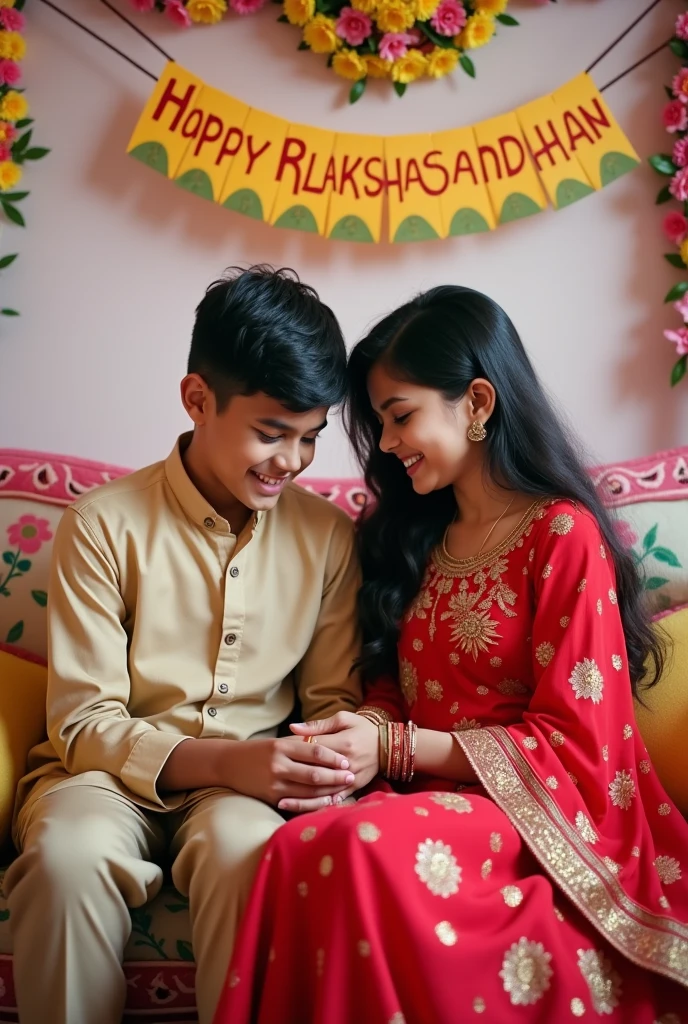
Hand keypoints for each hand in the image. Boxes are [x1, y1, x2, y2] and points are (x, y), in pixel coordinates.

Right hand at [218, 737, 354, 808]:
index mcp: (283, 746)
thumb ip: (300, 745)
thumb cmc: (258, 751)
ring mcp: (275, 783)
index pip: (315, 752)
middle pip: (315, 773)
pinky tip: (326, 802)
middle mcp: (279, 764)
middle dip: (336, 777)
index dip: (334, 758)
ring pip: (309, 791)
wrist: (229, 764)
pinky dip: (314, 803)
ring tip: (343, 790)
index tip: (347, 761)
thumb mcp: (278, 741)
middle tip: (351, 777)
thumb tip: (328, 749)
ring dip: (329, 792)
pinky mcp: (272, 797)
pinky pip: (298, 802)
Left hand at [278, 712, 379, 812]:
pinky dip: (317, 806)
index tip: (277, 754)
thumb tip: (293, 728)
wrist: (389, 746)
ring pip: (322, 792)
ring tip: (281, 802)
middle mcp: (346, 763)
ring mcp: (350, 778)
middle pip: (315, 773)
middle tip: (271, 781)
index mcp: (342, 743)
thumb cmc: (364, 729)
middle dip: (293, 778)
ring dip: (302, 799)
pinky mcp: (353, 788)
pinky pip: (333, 800)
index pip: (312, 749)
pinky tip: (303, 810)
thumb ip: (318, 725)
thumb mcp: (344, 719)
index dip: (294, 752)